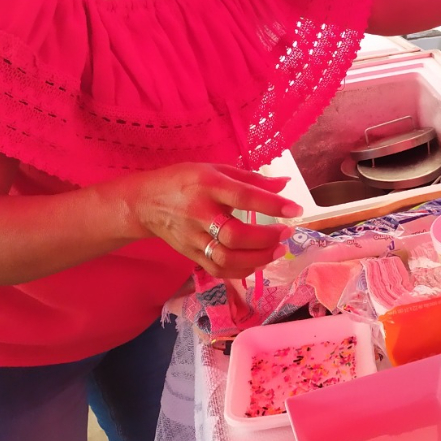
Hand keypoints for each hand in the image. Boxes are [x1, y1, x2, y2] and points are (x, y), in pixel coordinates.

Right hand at [127, 163, 299, 279]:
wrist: (145, 202)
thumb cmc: (185, 181)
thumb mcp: (216, 169)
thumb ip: (252, 179)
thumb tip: (285, 183)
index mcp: (208, 185)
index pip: (243, 197)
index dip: (272, 205)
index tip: (295, 209)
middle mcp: (200, 213)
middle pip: (234, 234)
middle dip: (266, 238)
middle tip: (286, 233)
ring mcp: (193, 237)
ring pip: (226, 258)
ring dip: (257, 258)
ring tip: (277, 250)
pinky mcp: (190, 254)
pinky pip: (217, 269)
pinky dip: (241, 270)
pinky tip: (257, 262)